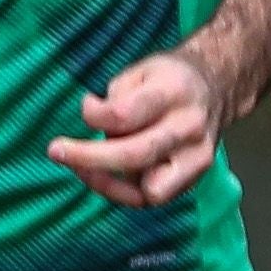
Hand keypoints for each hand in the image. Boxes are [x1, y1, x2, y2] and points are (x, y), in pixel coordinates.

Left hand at [46, 50, 231, 208]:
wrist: (215, 90)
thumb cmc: (166, 81)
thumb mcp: (140, 72)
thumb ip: (116, 97)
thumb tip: (93, 119)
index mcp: (174, 92)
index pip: (125, 114)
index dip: (94, 115)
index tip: (85, 104)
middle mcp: (189, 127)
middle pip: (134, 155)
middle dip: (88, 158)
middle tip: (56, 151)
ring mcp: (196, 158)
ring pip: (147, 189)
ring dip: (106, 183)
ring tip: (81, 168)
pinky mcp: (194, 179)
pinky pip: (152, 198)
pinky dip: (123, 192)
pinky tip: (104, 176)